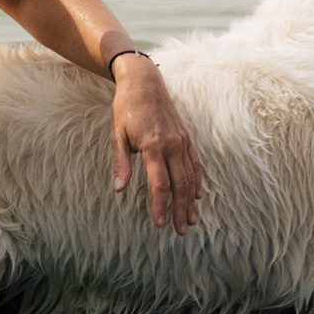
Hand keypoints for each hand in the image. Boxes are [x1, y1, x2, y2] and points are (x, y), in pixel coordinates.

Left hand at [109, 53, 202, 232]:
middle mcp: (171, 145)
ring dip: (190, 201)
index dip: (160, 205)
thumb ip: (120, 162)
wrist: (144, 82)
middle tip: (180, 231)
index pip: (159, 184)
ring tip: (191, 221)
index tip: (160, 223)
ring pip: (190, 177)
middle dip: (180, 210)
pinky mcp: (185, 137)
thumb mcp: (117, 134)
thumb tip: (119, 189)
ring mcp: (181, 141)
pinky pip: (194, 163)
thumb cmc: (126, 108)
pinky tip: (197, 197)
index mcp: (153, 146)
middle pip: (179, 185)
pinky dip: (196, 181)